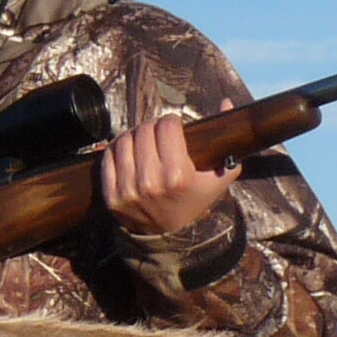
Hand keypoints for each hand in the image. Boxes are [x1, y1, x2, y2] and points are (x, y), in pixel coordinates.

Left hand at [102, 114, 235, 237]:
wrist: (172, 234)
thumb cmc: (195, 199)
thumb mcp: (219, 176)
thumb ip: (228, 141)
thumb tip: (227, 102)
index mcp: (178, 176)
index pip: (167, 126)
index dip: (172, 122)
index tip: (174, 126)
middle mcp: (151, 182)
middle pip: (145, 130)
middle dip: (153, 127)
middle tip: (158, 132)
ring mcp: (128, 190)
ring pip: (124, 140)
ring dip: (134, 135)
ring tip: (144, 140)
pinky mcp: (112, 196)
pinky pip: (108, 157)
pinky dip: (117, 149)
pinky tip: (129, 151)